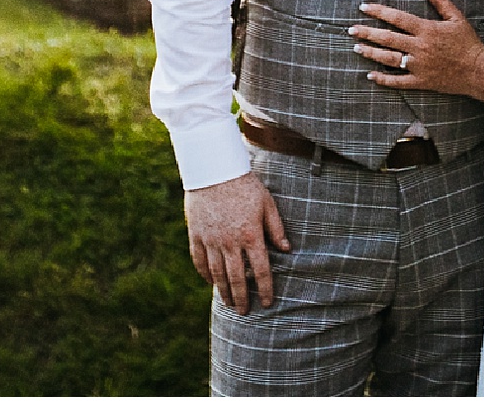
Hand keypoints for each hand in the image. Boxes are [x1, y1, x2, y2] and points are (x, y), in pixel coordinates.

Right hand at [183, 171, 289, 314]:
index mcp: (251, 235)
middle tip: (244, 312)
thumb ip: (276, 228)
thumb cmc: (245, 186)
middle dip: (242, 298)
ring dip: (224, 291)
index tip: (266, 303)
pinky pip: (199, 261)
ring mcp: (211, 240)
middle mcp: (230, 242)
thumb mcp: (267, 204)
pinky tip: (210, 283)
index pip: (260, 270)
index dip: (264, 289)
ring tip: (229, 303)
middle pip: (237, 278)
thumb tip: (287, 250)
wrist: (215, 170)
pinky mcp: (196, 235)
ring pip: (217, 274)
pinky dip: (204, 274)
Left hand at [352, 0, 483, 94]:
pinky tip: (371, 76)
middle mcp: (419, 47)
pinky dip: (383, 79)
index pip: (397, 18)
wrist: (478, 70)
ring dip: (371, 53)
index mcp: (426, 29)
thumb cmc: (468, 42)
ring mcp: (419, 66)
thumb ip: (440, 0)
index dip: (378, 12)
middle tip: (351, 30)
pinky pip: (398, 82)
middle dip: (367, 33)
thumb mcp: (456, 17)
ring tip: (357, 48)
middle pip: (387, 38)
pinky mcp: (421, 81)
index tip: (363, 8)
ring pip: (388, 59)